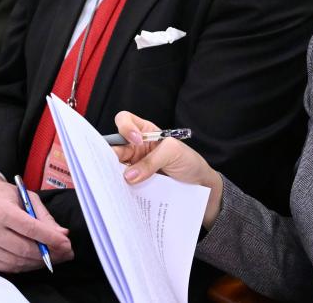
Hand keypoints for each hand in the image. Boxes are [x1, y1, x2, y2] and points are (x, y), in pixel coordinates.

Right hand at [0, 173, 72, 272]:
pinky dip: (28, 265)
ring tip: (56, 255)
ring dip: (41, 261)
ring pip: (21, 262)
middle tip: (66, 251)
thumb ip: (45, 217)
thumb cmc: (3, 196)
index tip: (66, 243)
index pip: (30, 229)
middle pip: (26, 249)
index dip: (50, 238)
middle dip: (50, 253)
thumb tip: (63, 235)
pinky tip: (38, 258)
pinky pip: (12, 267)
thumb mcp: (25, 197)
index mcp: (0, 210)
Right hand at [112, 111, 223, 228]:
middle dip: (112, 154)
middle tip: (114, 165)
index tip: (135, 140)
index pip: (124, 120)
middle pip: (115, 145)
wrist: (201, 186)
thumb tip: (128, 176)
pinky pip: (126, 184)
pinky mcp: (137, 183)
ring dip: (116, 174)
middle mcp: (135, 147)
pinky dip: (124, 188)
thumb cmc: (189, 162)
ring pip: (117, 166)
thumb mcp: (173, 153)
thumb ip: (151, 161)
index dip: (125, 127)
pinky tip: (126, 193)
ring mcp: (135, 165)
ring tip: (120, 182)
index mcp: (144, 132)